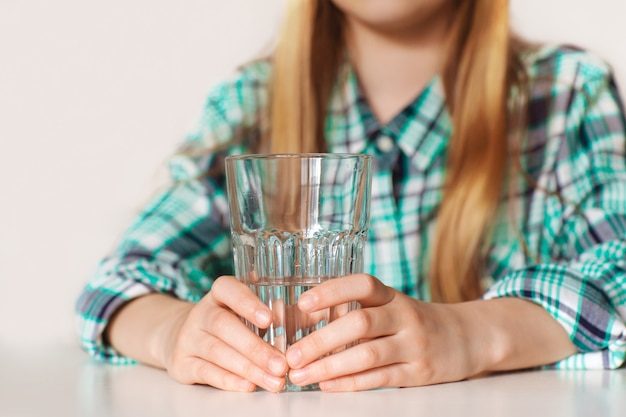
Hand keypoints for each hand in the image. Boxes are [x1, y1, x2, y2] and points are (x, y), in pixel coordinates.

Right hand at [159, 276, 287, 391]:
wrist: (185, 337)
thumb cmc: (230, 322)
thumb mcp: (248, 310)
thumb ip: (279, 311)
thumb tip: (312, 314)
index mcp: (219, 294)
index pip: (227, 289)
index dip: (247, 303)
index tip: (269, 319)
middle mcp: (201, 313)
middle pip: (223, 326)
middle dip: (255, 348)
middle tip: (281, 364)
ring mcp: (189, 338)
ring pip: (217, 352)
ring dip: (248, 369)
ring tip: (274, 380)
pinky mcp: (182, 363)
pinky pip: (205, 372)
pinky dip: (229, 380)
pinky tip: (249, 386)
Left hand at [284, 274, 480, 390]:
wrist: (465, 337)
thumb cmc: (411, 321)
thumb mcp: (389, 307)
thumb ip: (352, 310)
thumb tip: (301, 321)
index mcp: (391, 295)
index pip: (362, 284)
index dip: (332, 291)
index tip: (303, 303)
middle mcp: (403, 315)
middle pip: (360, 323)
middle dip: (321, 340)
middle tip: (291, 355)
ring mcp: (413, 344)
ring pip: (368, 355)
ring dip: (329, 366)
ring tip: (301, 375)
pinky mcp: (418, 372)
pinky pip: (379, 379)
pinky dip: (349, 383)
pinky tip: (326, 385)